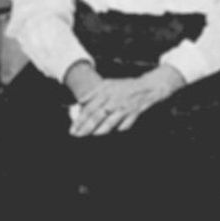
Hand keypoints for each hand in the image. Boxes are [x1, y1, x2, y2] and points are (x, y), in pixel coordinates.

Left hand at [68, 65, 185, 137]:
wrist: (146, 87)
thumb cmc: (124, 86)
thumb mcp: (107, 84)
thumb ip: (93, 93)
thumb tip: (80, 101)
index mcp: (106, 93)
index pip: (89, 108)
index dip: (80, 120)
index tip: (72, 129)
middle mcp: (114, 101)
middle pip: (97, 117)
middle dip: (85, 128)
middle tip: (77, 136)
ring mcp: (124, 109)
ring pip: (109, 124)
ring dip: (98, 131)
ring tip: (91, 136)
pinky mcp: (133, 115)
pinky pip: (123, 126)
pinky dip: (116, 130)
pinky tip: (109, 134)